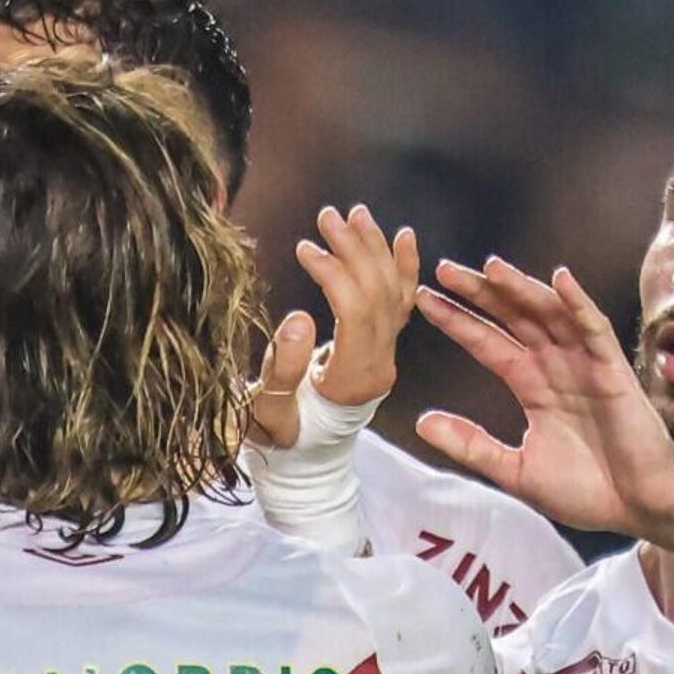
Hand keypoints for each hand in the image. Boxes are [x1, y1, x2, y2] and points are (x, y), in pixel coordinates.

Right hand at [248, 206, 418, 449]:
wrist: (305, 459)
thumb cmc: (280, 438)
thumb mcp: (269, 413)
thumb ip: (280, 369)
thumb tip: (299, 316)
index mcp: (355, 379)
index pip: (355, 310)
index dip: (333, 274)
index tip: (305, 248)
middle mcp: (381, 363)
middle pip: (378, 292)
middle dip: (354, 249)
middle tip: (329, 215)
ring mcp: (388, 354)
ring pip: (393, 291)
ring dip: (375, 248)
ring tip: (355, 214)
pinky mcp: (385, 346)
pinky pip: (403, 301)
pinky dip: (404, 267)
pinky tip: (402, 236)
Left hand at [414, 257, 673, 540]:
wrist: (635, 507)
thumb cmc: (584, 490)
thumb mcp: (514, 469)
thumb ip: (471, 444)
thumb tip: (422, 422)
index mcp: (532, 386)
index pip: (488, 342)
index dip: (458, 320)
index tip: (425, 299)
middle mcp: (556, 366)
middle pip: (513, 317)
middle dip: (481, 293)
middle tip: (443, 269)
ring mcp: (586, 364)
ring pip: (549, 314)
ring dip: (521, 288)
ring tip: (489, 267)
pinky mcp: (614, 371)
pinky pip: (595, 329)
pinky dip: (578, 303)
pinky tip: (558, 279)